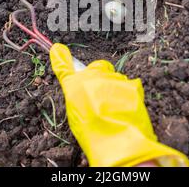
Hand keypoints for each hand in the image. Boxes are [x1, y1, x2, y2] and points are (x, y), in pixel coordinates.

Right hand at [50, 44, 188, 166]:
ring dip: (114, 86)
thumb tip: (82, 94)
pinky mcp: (131, 84)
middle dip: (99, 75)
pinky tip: (127, 109)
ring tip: (115, 108)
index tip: (58, 49)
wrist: (116, 139)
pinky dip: (128, 94)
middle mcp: (93, 77)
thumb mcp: (76, 117)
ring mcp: (113, 78)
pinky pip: (129, 85)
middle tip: (101, 93)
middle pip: (97, 67)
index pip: (65, 69)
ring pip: (114, 76)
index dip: (61, 59)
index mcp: (75, 86)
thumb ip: (78, 99)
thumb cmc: (92, 133)